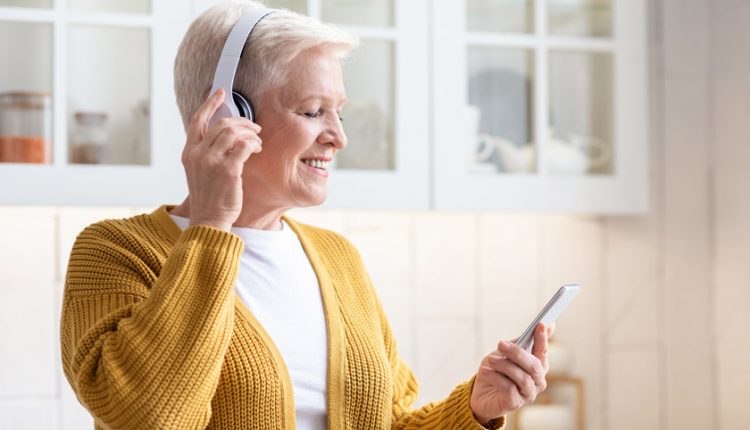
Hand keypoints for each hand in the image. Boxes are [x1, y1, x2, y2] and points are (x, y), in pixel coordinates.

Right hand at [181, 88, 262, 230]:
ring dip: (250, 133)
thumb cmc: (209, 197)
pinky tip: (257, 149)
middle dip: (241, 121)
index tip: (220, 93)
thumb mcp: (200, 171)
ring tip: (257, 142)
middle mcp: (198, 154)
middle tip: (254, 127)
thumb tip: (228, 135)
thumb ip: (208, 153)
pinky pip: (244, 146)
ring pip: (233, 132)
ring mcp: (211, 162)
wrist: (209, 219)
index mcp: (189, 153)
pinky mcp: (228, 170)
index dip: (210, 104)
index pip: (198, 121)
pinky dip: (253, 144)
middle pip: (221, 124)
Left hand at [470, 323, 555, 424]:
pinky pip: (509, 388)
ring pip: (522, 377)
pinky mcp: (515, 403)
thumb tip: (543, 324)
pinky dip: (495, 377)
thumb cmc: (496, 370)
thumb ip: (520, 342)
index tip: (541, 323)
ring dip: (504, 365)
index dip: (542, 338)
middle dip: (517, 353)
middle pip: (534, 365)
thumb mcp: (505, 353)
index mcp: (538, 366)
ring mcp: (528, 394)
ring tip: (490, 360)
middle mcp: (537, 381)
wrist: (480, 393)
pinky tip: (486, 371)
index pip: (542, 351)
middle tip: (501, 344)